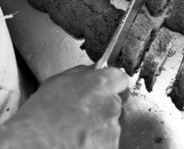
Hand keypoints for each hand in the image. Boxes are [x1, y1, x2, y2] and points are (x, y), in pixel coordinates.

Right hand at [0, 66, 128, 148]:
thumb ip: (82, 73)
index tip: (106, 87)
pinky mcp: (110, 146)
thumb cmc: (41, 114)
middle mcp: (111, 104)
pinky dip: (97, 142)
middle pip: (114, 101)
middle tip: (82, 112)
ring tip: (76, 130)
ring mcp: (112, 128)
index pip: (120, 78)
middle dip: (102, 105)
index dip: (112, 82)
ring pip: (110, 123)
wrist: (33, 144)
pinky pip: (107, 141)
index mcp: (101, 84)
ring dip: (99, 125)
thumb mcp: (58, 81)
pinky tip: (79, 141)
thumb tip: (91, 71)